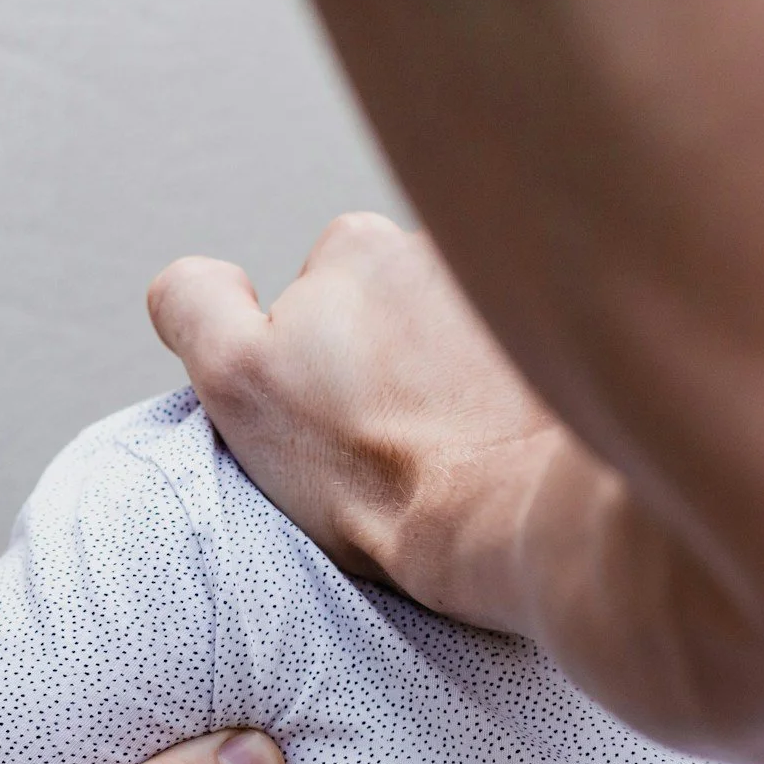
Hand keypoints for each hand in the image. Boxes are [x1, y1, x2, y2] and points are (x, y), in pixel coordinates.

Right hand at [148, 211, 571, 636]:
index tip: (329, 412)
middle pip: (387, 311)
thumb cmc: (373, 469)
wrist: (508, 517)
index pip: (309, 294)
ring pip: (451, 334)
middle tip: (388, 439)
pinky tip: (497, 441)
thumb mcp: (242, 381)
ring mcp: (514, 288)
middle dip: (382, 363)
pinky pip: (516, 359)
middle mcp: (438, 246)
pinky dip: (503, 393)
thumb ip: (195, 306)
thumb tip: (196, 280)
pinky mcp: (567, 337)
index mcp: (354, 247)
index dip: (306, 360)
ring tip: (448, 447)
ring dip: (446, 376)